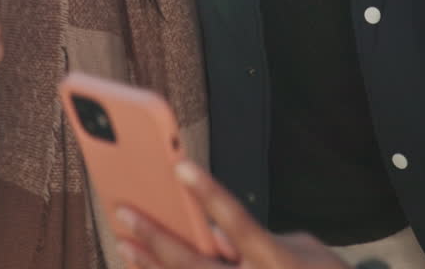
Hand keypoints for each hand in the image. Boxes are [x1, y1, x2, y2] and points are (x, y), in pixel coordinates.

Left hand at [118, 161, 350, 268]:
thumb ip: (255, 236)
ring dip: (150, 264)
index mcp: (275, 258)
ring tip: (125, 242)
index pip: (236, 220)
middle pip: (195, 261)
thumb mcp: (299, 249)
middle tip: (125, 211)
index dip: (208, 192)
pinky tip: (143, 264)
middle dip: (156, 236)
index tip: (180, 166)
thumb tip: (215, 229)